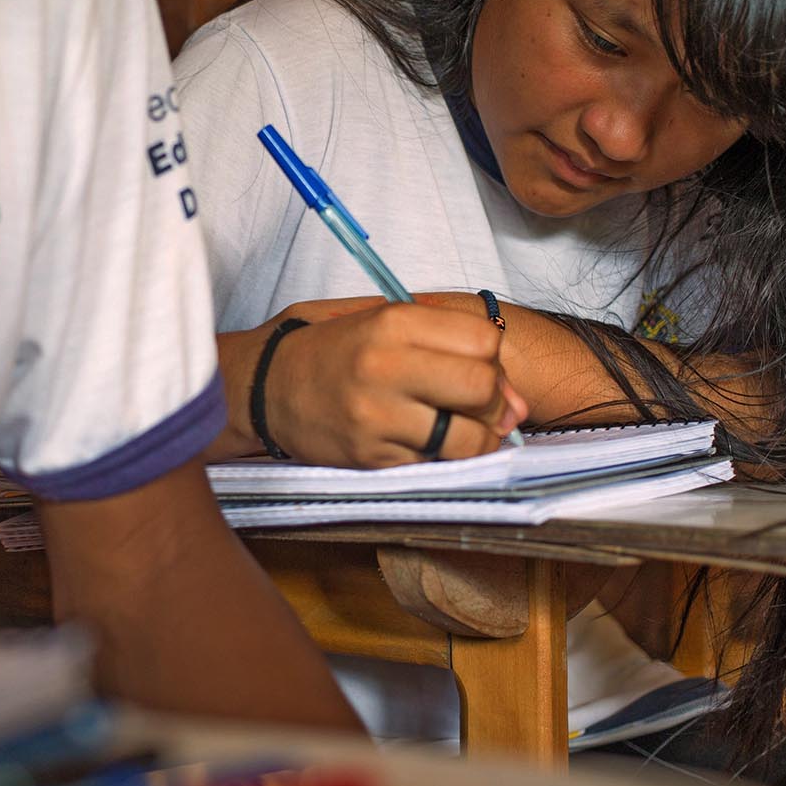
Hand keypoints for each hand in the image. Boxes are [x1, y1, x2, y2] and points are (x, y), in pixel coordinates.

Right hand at [225, 299, 525, 468]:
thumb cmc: (337, 351)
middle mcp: (385, 366)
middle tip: (473, 405)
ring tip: (457, 430)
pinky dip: (440, 457)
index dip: (493, 361)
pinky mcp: (370, 456)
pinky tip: (423, 441)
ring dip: (475, 439)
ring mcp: (376, 415)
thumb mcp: (387, 323)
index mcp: (393, 322)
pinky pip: (435, 463)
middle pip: (482, 388)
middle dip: (491, 402)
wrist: (268, 386)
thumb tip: (518, 403)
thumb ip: (452, 347)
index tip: (478, 369)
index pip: (485, 342)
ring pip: (467, 439)